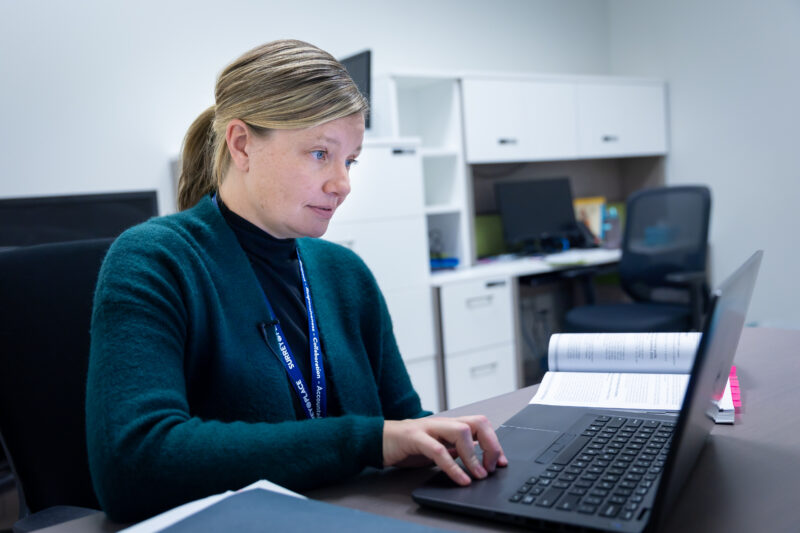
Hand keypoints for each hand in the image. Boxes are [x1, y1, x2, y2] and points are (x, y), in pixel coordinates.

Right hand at [382, 415, 507, 485]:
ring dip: (474, 457)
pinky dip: (453, 467)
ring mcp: (429, 428)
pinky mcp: (415, 437)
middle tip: (492, 467)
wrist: (378, 440)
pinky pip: (439, 450)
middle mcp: (442, 423)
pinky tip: (461, 479)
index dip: (495, 443)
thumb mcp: (437, 448)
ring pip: (461, 432)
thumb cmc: (407, 445)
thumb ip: (455, 450)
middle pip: (477, 423)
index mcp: (449, 425)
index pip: (481, 425)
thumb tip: (476, 460)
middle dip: (491, 445)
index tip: (501, 463)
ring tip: (479, 475)